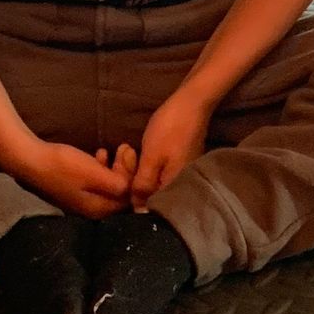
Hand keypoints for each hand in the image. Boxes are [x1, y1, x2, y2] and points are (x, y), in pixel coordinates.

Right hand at [13, 135, 137, 216]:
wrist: (29, 160)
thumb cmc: (62, 166)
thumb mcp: (94, 173)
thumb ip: (117, 183)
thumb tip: (135, 190)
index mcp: (99, 209)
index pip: (128, 197)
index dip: (133, 175)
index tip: (130, 152)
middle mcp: (92, 210)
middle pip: (119, 192)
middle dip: (125, 169)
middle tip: (124, 147)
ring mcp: (82, 201)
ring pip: (108, 185)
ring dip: (114, 166)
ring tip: (114, 149)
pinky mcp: (74, 191)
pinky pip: (97, 182)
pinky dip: (101, 168)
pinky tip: (99, 153)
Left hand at [129, 87, 215, 203]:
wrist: (192, 103)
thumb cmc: (170, 130)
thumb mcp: (151, 158)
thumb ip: (143, 186)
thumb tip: (137, 210)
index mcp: (175, 189)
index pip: (151, 208)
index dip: (132, 198)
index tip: (121, 182)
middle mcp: (181, 187)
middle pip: (152, 195)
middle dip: (133, 181)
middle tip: (126, 157)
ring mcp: (182, 175)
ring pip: (155, 183)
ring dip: (139, 171)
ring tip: (129, 151)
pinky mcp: (180, 164)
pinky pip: (161, 173)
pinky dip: (148, 166)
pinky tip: (140, 153)